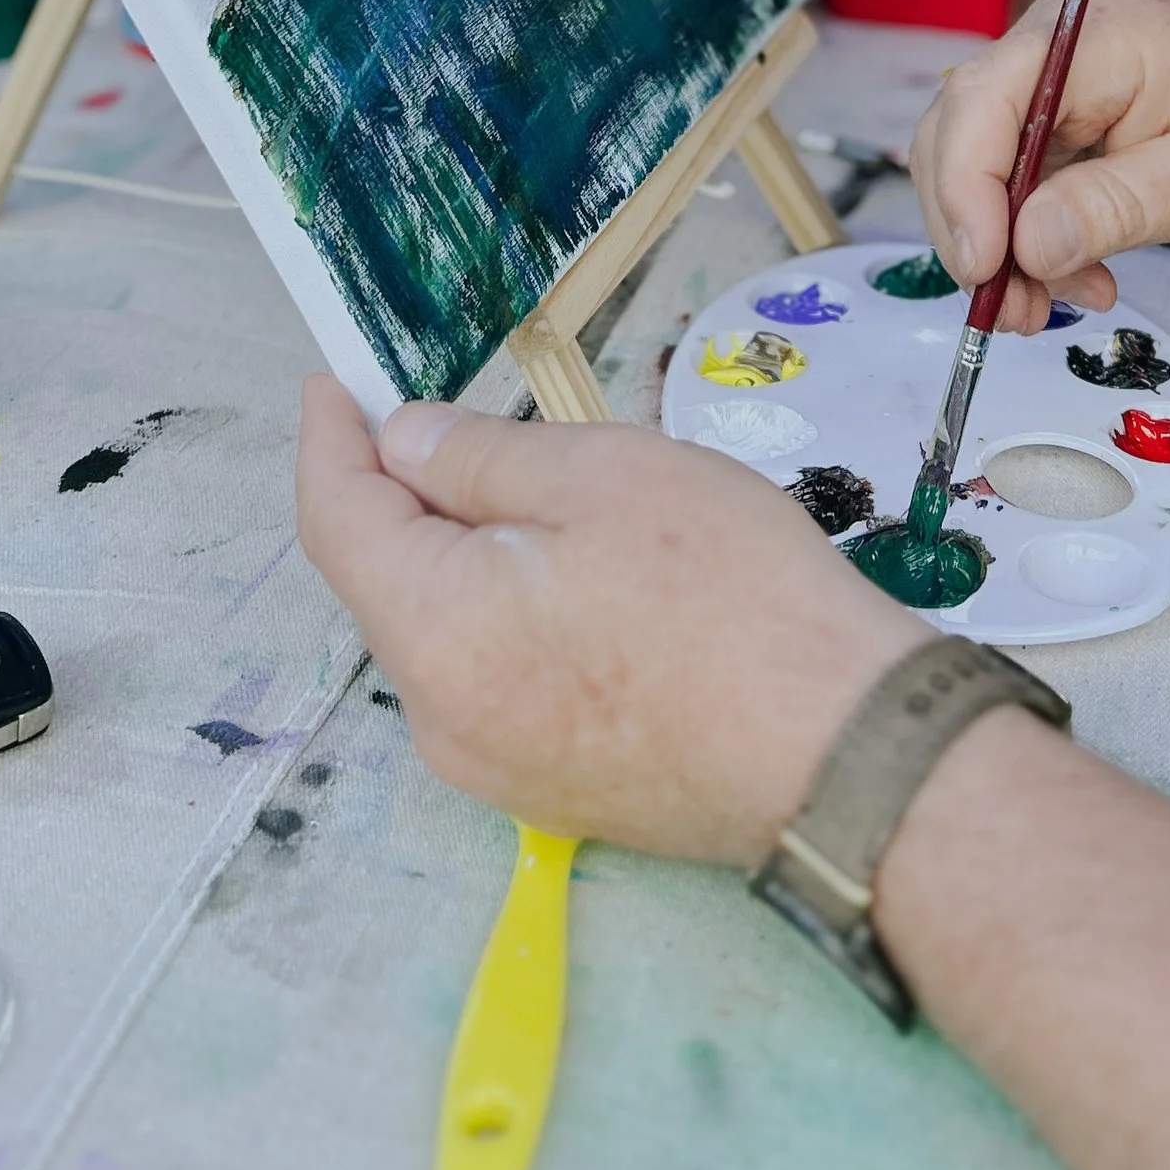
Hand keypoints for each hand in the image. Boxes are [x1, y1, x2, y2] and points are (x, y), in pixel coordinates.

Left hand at [296, 379, 926, 864]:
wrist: (840, 754)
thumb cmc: (724, 594)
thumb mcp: (597, 477)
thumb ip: (478, 458)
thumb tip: (401, 443)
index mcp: (434, 632)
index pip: (337, 521)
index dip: (329, 440)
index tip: (335, 379)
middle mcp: (441, 719)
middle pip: (386, 583)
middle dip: (401, 495)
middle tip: (444, 415)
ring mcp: (497, 769)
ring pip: (445, 634)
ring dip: (460, 557)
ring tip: (532, 490)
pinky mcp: (556, 790)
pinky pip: (496, 682)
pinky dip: (505, 614)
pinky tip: (574, 576)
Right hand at [906, 0, 1169, 326]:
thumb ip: (1119, 206)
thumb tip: (1027, 242)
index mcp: (1097, 37)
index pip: (986, 98)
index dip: (965, 186)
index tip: (984, 267)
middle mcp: (1055, 46)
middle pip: (959, 132)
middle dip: (973, 230)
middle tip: (1012, 310)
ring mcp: (1050, 81)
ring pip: (973, 165)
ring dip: (997, 246)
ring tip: (1048, 306)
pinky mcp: (1055, 117)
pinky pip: (1008, 179)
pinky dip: (1024, 238)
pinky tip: (1074, 275)